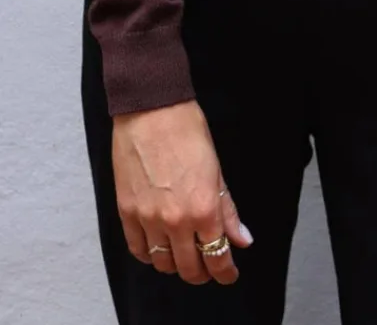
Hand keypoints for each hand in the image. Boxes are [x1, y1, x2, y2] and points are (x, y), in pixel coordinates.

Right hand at [113, 99, 251, 285]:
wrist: (152, 110)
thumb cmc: (187, 131)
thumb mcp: (217, 170)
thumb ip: (228, 210)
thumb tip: (242, 239)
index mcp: (204, 209)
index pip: (217, 258)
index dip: (225, 272)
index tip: (229, 274)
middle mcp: (176, 221)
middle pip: (189, 268)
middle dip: (202, 273)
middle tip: (208, 267)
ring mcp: (148, 219)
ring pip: (163, 263)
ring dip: (176, 265)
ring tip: (183, 255)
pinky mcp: (126, 212)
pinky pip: (137, 249)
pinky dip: (149, 255)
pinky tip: (157, 247)